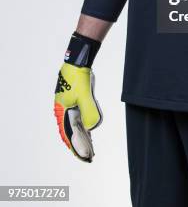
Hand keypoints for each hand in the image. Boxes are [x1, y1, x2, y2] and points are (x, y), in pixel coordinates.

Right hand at [54, 33, 101, 161]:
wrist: (77, 63)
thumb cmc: (77, 78)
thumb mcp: (84, 95)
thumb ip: (88, 111)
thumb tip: (92, 128)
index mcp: (61, 111)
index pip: (68, 135)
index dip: (76, 147)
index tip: (84, 157)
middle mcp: (62, 111)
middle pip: (70, 133)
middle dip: (79, 145)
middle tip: (89, 156)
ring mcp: (68, 107)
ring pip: (74, 127)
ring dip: (82, 137)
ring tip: (90, 148)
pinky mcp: (74, 103)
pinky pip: (78, 119)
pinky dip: (84, 127)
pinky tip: (90, 132)